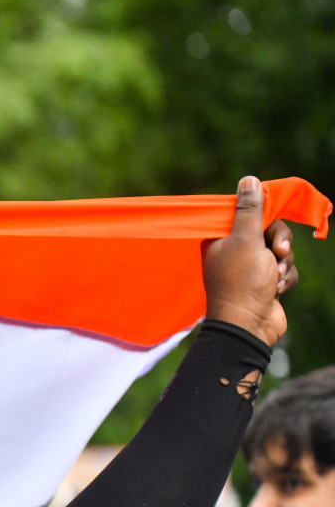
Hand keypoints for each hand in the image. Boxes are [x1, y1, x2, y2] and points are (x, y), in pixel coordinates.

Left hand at [202, 176, 298, 347]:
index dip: (264, 217)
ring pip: (281, 249)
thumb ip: (249, 210)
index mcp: (220, 239)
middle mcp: (233, 251)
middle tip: (278, 253)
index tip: (270, 224)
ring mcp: (250, 267)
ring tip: (273, 277)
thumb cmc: (242, 282)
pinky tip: (276, 290)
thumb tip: (248, 180)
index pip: (247, 212)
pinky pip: (286, 268)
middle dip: (279, 241)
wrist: (249, 326)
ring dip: (283, 263)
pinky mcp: (265, 281)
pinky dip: (285, 278)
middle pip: (269, 229)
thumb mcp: (246, 240)